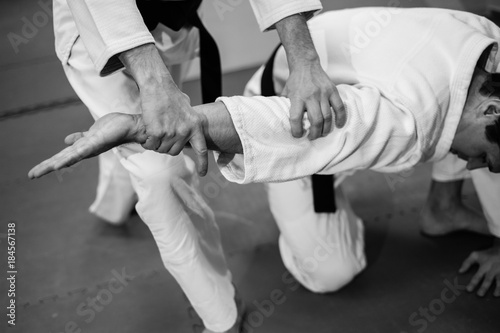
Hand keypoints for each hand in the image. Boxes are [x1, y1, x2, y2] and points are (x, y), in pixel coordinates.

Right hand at [28, 113, 142, 178]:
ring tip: (39, 172)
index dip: (49, 163)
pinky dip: (70, 158)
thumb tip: (66, 140)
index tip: (34, 172)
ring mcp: (90, 147)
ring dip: (52, 165)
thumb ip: (80, 138)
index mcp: (83, 148)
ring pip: (67, 158)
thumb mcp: (92, 133)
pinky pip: (80, 152)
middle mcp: (85, 150)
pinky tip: (59, 164)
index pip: (62, 156)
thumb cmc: (115, 129)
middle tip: (30, 176)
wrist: (131, 126)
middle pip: (61, 159)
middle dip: (45, 167)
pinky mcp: (96, 143)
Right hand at [140, 81, 208, 175]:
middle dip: (166, 147)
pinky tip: (147, 131)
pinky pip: (151, 145)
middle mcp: (186, 131)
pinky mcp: (157, 132)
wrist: (158, 86)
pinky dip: (147, 142)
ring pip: (161, 149)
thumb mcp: (188, 108)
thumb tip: (189, 128)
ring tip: (154, 130)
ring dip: (156, 144)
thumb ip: (189, 121)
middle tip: (161, 135)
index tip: (202, 174)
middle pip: (174, 151)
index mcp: (196, 126)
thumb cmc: (171, 95)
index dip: (202, 163)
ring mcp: (171, 133)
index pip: (202, 149)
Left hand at [283, 59, 345, 139]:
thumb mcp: (286, 93)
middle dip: (314, 133)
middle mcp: (311, 96)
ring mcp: (323, 93)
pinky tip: (338, 125)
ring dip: (325, 129)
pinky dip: (340, 118)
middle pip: (316, 120)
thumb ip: (285, 107)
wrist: (306, 64)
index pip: (295, 118)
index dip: (297, 130)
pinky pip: (339, 107)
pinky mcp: (332, 90)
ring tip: (322, 134)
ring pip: (327, 117)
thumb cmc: (294, 82)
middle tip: (312, 137)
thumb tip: (281, 122)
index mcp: (297, 98)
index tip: (298, 135)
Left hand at [459, 241, 499, 296]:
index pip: (477, 276)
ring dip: (498, 288)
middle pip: (488, 280)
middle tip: (479, 295)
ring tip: (495, 295)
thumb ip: (466, 263)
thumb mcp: (475, 255)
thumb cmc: (486, 254)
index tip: (468, 290)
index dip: (473, 283)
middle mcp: (493, 269)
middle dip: (484, 287)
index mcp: (484, 266)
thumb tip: (460, 271)